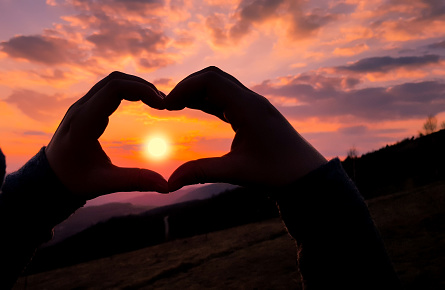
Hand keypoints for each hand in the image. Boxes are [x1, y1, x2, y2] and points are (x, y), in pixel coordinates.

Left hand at [46, 72, 168, 198]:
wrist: (47, 179)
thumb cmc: (73, 181)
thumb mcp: (104, 183)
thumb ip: (134, 181)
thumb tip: (166, 187)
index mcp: (83, 122)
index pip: (114, 88)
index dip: (141, 90)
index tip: (161, 106)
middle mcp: (80, 109)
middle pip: (114, 80)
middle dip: (142, 86)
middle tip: (163, 103)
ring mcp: (81, 107)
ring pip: (110, 82)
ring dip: (134, 87)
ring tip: (156, 102)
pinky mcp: (84, 109)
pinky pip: (107, 90)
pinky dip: (126, 91)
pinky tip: (141, 104)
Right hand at [165, 66, 326, 191]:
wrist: (307, 176)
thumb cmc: (277, 174)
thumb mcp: (236, 173)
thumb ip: (201, 174)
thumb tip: (169, 183)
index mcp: (249, 108)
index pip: (211, 81)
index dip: (184, 88)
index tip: (166, 106)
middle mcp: (252, 100)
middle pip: (213, 76)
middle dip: (187, 86)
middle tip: (167, 105)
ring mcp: (254, 105)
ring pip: (220, 85)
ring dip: (197, 91)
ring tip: (175, 106)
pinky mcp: (254, 113)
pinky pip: (226, 97)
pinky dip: (207, 99)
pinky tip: (194, 108)